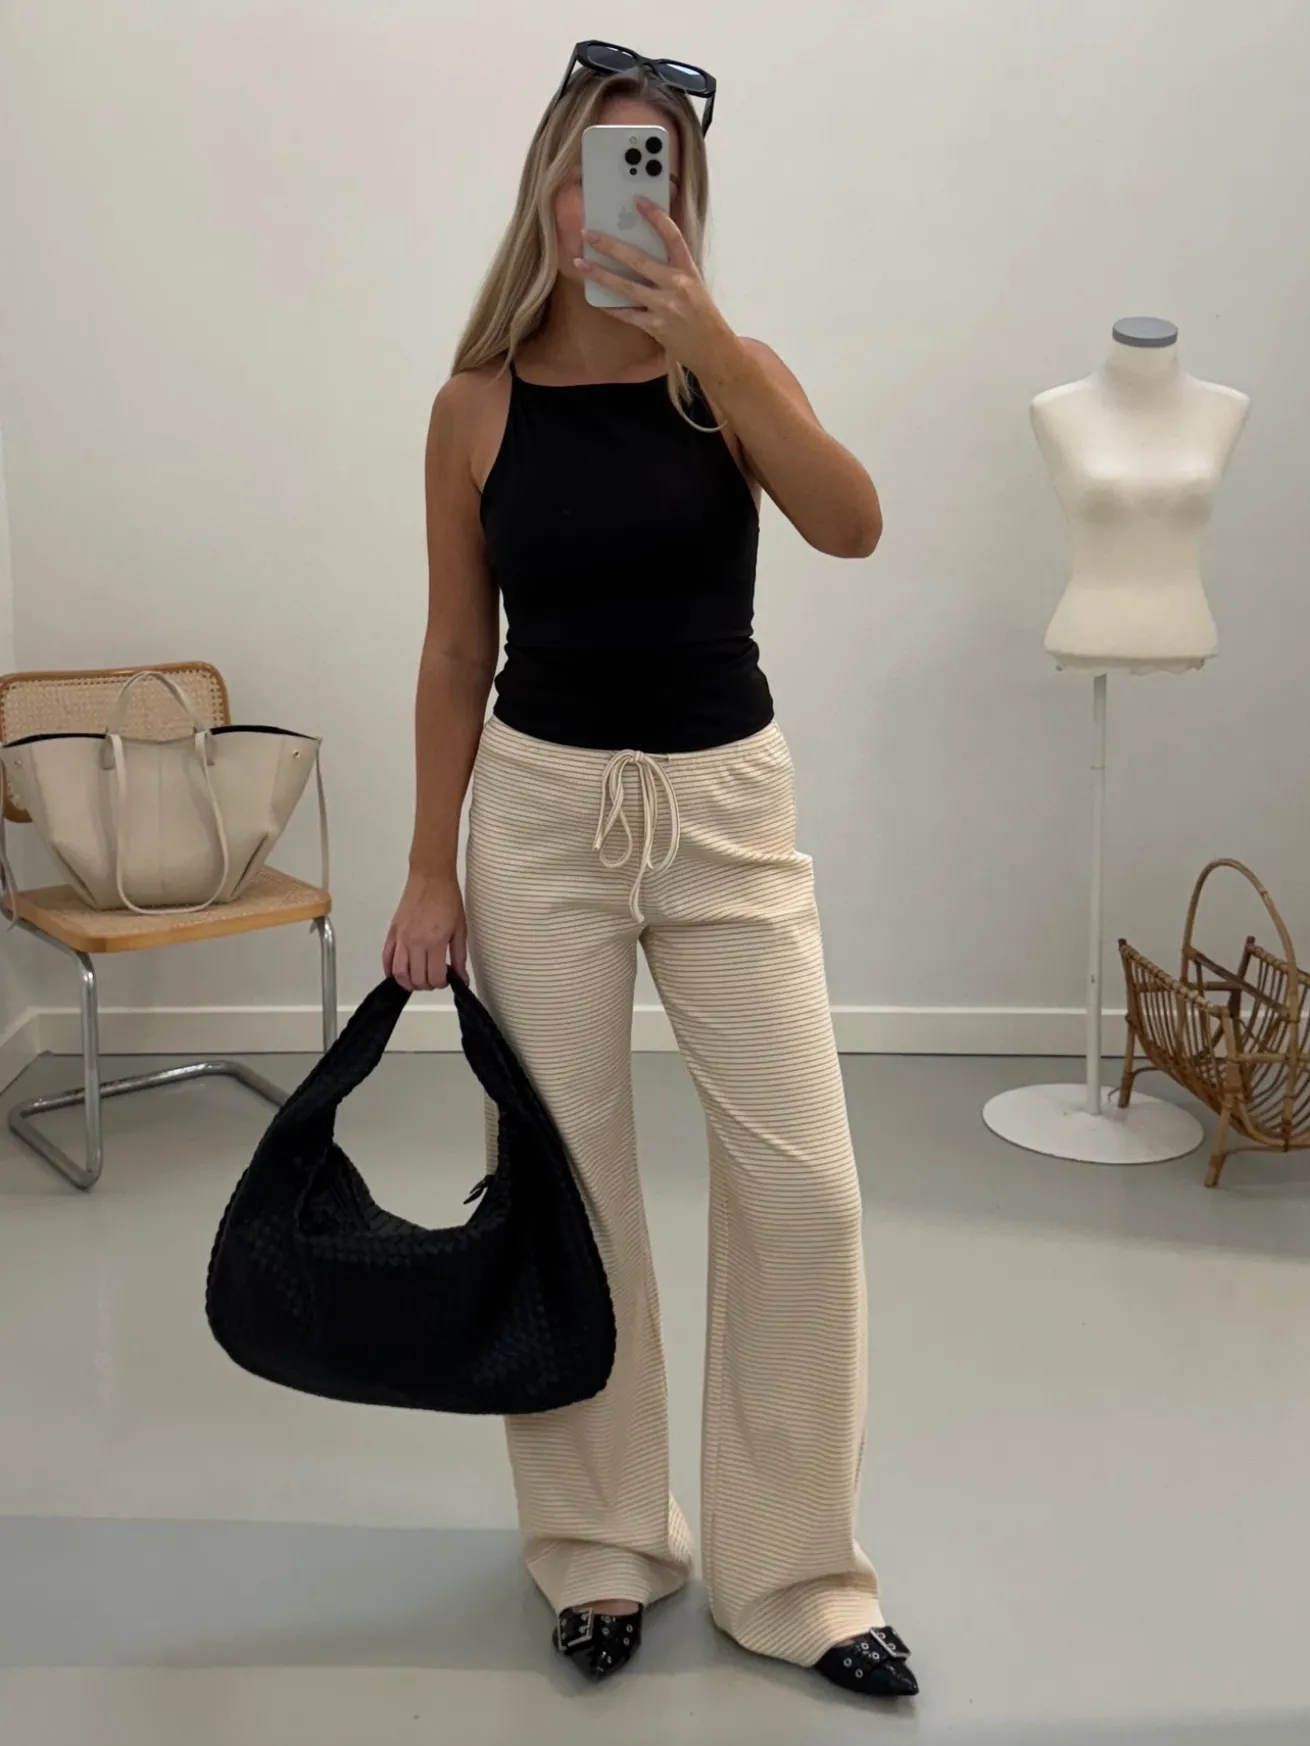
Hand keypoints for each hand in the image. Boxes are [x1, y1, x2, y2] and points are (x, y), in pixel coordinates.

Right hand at [383, 868, 466, 990]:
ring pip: (398, 973)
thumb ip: (460, 957)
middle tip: (434, 978)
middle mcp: (415, 942)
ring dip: (408, 982)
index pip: (435, 976)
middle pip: (416, 979)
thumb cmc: (448, 899)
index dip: (442, 983)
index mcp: (435, 942)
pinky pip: (386, 958)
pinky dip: (390, 970)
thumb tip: (462, 978)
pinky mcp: (392, 932)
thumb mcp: (460, 929)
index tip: (447, 978)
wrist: (430, 877)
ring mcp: (401, 938)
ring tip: (418, 979)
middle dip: (427, 985)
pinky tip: (399, 973)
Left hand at [577, 198, 743, 380]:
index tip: (637, 200)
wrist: (713, 348)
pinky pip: (627, 314)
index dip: (655, 216)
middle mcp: (677, 285)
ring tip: (581, 263)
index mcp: (688, 269)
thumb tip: (639, 252)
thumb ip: (671, 268)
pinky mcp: (656, 327)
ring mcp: (665, 307)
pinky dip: (611, 307)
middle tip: (588, 233)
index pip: (672, 235)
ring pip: (626, 287)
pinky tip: (596, 299)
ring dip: (600, 275)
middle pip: (639, 260)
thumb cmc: (701, 314)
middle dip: (610, 245)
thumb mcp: (693, 284)